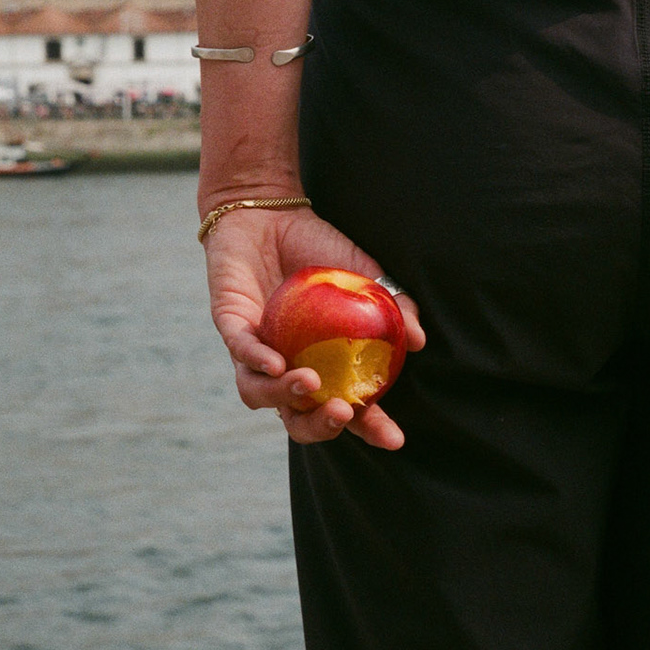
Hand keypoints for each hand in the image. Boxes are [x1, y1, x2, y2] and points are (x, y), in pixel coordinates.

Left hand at [203, 205, 426, 448]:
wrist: (270, 211)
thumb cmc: (320, 249)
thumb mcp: (367, 275)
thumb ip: (394, 305)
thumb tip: (419, 340)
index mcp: (321, 363)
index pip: (346, 408)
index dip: (369, 427)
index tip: (394, 439)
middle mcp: (285, 365)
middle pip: (296, 418)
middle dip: (319, 427)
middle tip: (342, 413)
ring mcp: (255, 348)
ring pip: (258, 394)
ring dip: (284, 397)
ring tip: (311, 384)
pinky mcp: (230, 322)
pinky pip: (240, 350)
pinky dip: (256, 360)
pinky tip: (276, 363)